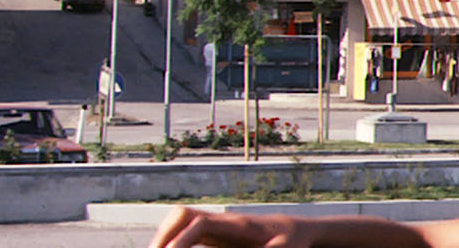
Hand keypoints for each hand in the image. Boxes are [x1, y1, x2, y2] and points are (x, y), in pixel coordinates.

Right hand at [151, 208, 317, 247]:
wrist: (296, 229)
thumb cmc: (291, 240)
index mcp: (236, 224)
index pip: (197, 223)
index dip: (179, 240)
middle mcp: (221, 221)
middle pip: (181, 215)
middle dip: (162, 236)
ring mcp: (216, 226)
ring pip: (179, 221)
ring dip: (164, 238)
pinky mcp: (215, 235)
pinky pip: (186, 233)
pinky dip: (173, 242)